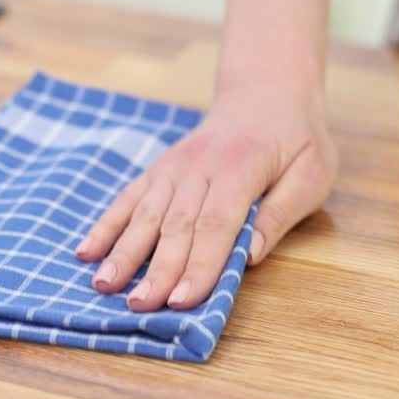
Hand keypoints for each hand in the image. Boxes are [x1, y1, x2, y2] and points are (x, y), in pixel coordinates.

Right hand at [74, 82, 336, 311]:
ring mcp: (173, 167)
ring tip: (103, 284)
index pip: (217, 224)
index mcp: (241, 168)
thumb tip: (251, 256)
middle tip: (138, 306)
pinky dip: (106, 224)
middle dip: (156, 269)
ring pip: (145, 213)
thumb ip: (281, 213)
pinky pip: (128, 198)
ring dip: (123, 251)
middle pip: (175, 225)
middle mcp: (198, 167)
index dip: (199, 264)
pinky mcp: (158, 170)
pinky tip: (86, 251)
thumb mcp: (311, 173)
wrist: (265, 92)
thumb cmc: (296, 140)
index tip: (182, 300)